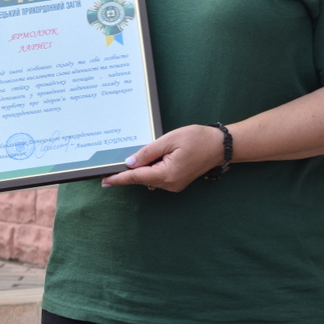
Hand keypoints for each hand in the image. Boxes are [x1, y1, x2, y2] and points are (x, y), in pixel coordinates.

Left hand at [100, 124, 224, 192]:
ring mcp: (174, 184)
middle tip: (110, 164)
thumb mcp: (169, 140)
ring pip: (149, 177)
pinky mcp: (177, 181)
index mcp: (166, 174)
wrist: (220, 145)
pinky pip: (158, 176)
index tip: (104, 181)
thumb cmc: (197, 139)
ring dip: (140, 169)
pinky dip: (150, 169)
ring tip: (129, 158)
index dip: (119, 178)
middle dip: (127, 171)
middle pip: (141, 178)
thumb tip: (130, 162)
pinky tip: (146, 159)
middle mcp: (169, 184)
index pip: (136, 177)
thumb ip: (148, 152)